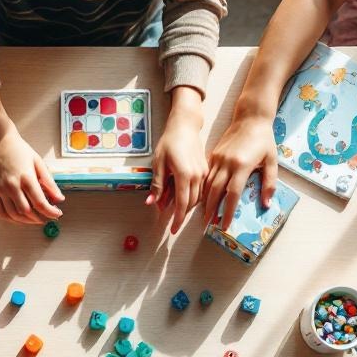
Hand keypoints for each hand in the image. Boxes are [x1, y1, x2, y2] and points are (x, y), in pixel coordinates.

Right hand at [0, 126, 64, 224]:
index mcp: (26, 177)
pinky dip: (8, 218)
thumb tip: (59, 199)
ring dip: (25, 221)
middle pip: (26, 211)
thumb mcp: (38, 163)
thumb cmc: (18, 150)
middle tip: (46, 217)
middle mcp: (11, 185)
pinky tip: (17, 216)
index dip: (50, 212)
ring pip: (13, 214)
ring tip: (34, 218)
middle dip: (39, 218)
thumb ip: (49, 182)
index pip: (40, 202)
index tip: (57, 214)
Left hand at [149, 87, 206, 234]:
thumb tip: (151, 203)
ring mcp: (203, 173)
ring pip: (197, 198)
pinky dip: (191, 196)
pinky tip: (181, 196)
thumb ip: (157, 184)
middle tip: (171, 221)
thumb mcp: (158, 163)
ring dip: (186, 205)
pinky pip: (199, 189)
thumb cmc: (170, 142)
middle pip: (191, 203)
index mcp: (184, 174)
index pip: (182, 204)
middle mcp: (196, 176)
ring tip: (172, 206)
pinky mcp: (205, 170)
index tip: (174, 230)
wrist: (185, 126)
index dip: (178, 219)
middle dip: (181, 214)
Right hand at [202, 115, 278, 230]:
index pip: (232, 194)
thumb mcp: (272, 161)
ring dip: (205, 200)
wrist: (251, 118)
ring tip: (205, 214)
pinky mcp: (214, 154)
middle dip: (211, 210)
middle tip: (208, 225)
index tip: (224, 225)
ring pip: (208, 184)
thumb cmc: (264, 140)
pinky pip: (207, 174)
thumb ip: (269, 183)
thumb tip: (266, 204)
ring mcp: (218, 158)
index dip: (228, 212)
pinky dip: (204, 187)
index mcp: (242, 166)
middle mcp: (227, 163)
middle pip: (215, 191)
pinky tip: (204, 197)